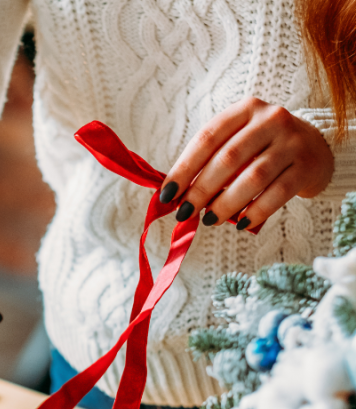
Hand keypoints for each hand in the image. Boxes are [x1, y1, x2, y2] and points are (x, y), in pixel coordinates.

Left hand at [160, 97, 333, 229]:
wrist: (316, 148)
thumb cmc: (263, 148)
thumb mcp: (237, 142)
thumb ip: (210, 161)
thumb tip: (176, 194)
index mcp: (245, 110)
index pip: (207, 138)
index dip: (184, 168)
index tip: (167, 194)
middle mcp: (270, 119)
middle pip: (228, 158)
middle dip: (201, 189)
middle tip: (185, 212)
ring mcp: (292, 141)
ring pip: (253, 177)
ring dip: (226, 203)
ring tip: (210, 220)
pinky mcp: (307, 166)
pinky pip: (278, 193)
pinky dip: (256, 211)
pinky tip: (241, 223)